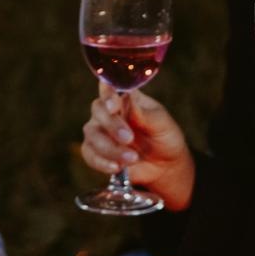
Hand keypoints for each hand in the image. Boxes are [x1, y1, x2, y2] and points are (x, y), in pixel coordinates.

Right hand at [80, 85, 195, 210]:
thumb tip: (128, 96)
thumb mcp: (162, 124)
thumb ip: (144, 113)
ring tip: (132, 158)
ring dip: (110, 147)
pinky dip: (102, 162)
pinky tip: (117, 167)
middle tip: (129, 138)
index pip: (110, 88)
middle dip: (112, 125)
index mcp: (126, 99)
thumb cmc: (165, 138)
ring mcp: (100, 132)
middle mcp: (109, 112)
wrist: (165, 167)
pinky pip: (89, 154)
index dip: (108, 94)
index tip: (114, 106)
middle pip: (98, 110)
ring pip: (92, 133)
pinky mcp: (95, 152)